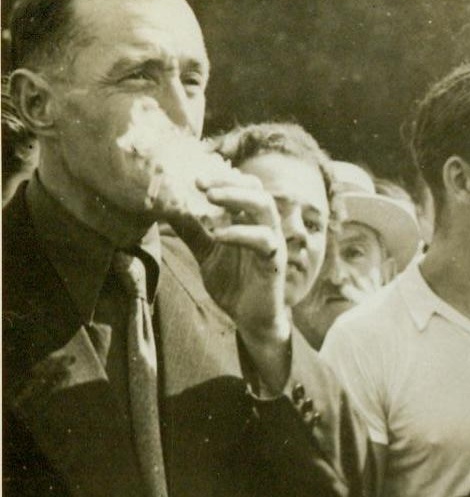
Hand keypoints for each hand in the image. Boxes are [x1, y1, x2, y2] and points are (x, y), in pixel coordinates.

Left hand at [172, 171, 290, 346]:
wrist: (250, 318)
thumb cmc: (233, 283)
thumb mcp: (205, 253)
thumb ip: (192, 232)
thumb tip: (168, 210)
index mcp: (249, 221)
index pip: (241, 187)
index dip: (219, 178)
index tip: (192, 177)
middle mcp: (264, 227)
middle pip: (255, 190)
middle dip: (228, 182)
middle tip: (200, 183)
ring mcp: (272, 242)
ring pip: (265, 207)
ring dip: (238, 198)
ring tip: (212, 197)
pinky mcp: (275, 261)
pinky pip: (264, 241)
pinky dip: (241, 233)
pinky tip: (219, 236)